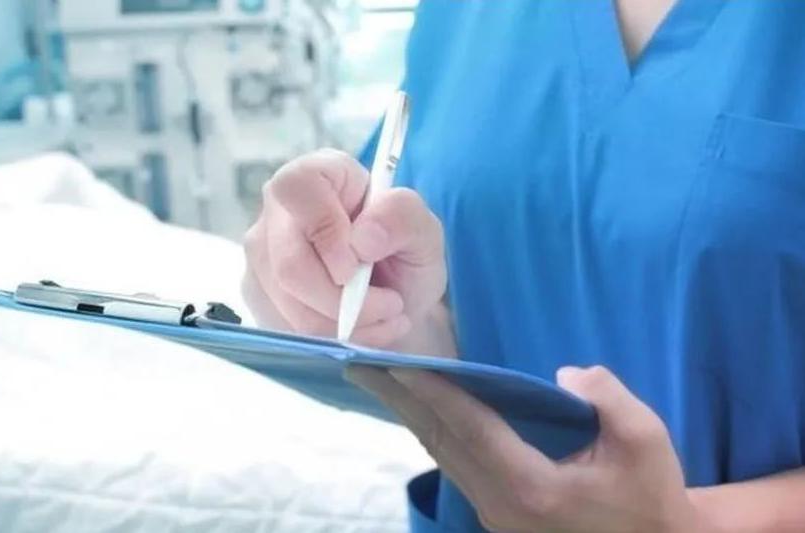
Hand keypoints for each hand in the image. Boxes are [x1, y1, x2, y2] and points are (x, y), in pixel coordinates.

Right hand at [242, 149, 446, 348]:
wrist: (394, 298)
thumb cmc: (404, 254)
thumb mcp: (424, 232)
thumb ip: (402, 218)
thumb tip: (364, 237)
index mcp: (320, 174)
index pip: (297, 188)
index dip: (325, 230)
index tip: (358, 266)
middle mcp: (280, 209)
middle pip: (288, 262)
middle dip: (343, 300)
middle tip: (390, 305)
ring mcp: (263, 252)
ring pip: (287, 301)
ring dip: (344, 323)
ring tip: (384, 317)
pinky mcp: (258, 291)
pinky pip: (285, 325)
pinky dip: (331, 338)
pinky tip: (361, 329)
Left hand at [346, 364, 706, 532]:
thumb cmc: (650, 496)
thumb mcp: (647, 440)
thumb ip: (605, 397)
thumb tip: (562, 374)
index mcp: (532, 486)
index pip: (470, 428)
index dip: (432, 392)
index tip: (396, 362)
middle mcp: (500, 502)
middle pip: (440, 442)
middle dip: (399, 400)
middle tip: (359, 364)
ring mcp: (494, 512)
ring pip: (442, 455)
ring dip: (409, 414)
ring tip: (378, 379)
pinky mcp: (496, 512)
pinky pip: (454, 463)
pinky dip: (432, 430)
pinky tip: (419, 409)